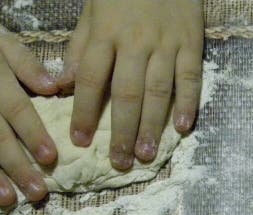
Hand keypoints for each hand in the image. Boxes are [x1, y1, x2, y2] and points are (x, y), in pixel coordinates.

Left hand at [57, 0, 203, 170]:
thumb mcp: (93, 11)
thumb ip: (80, 48)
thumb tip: (61, 84)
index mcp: (106, 33)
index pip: (90, 78)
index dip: (83, 111)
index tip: (79, 140)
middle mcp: (136, 41)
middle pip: (126, 93)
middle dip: (121, 131)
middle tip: (119, 161)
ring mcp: (167, 44)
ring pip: (158, 91)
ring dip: (152, 126)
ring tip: (147, 154)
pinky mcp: (192, 44)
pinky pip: (190, 78)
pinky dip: (188, 104)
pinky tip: (183, 128)